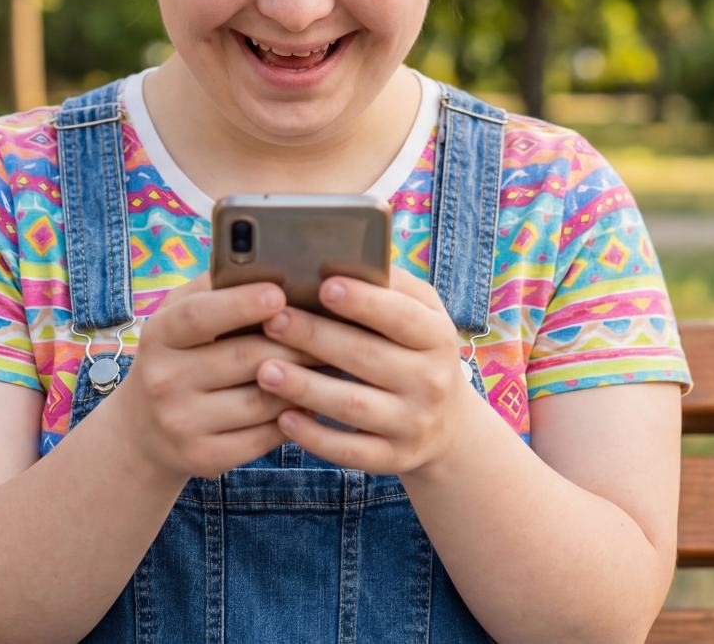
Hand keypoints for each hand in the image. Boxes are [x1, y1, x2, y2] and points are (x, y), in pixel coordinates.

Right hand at [115, 273, 324, 481]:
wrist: (142, 431)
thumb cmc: (179, 355)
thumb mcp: (180, 317)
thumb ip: (217, 288)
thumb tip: (275, 264)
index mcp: (159, 335)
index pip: (199, 316)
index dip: (240, 304)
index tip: (280, 293)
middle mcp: (164, 380)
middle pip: (246, 359)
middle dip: (296, 343)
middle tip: (335, 329)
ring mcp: (182, 423)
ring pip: (264, 400)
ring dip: (305, 382)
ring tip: (334, 363)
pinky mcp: (204, 458)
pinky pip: (266, 436)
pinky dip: (295, 418)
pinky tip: (313, 402)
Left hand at [255, 265, 486, 475]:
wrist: (449, 425)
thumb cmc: (416, 350)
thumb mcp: (420, 315)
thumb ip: (388, 286)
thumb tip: (337, 255)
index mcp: (436, 336)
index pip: (401, 315)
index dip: (364, 301)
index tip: (324, 285)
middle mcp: (431, 381)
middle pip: (368, 357)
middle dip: (316, 338)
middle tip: (272, 321)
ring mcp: (413, 424)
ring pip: (354, 405)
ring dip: (306, 387)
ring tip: (264, 369)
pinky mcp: (394, 458)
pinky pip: (350, 451)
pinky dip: (315, 436)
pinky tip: (283, 418)